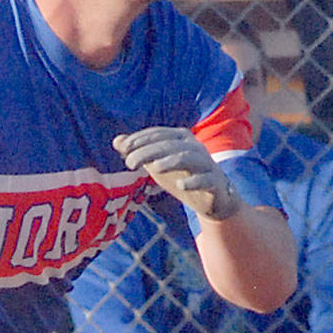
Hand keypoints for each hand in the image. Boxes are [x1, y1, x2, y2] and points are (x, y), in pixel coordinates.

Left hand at [114, 127, 238, 220]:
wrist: (213, 199)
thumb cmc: (181, 176)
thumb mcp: (157, 164)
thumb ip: (139, 152)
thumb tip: (117, 141)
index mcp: (180, 139)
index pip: (158, 134)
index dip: (141, 138)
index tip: (123, 147)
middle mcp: (195, 147)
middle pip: (169, 145)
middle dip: (148, 151)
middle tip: (129, 163)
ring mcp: (206, 164)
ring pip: (189, 158)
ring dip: (171, 161)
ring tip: (154, 168)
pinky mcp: (215, 182)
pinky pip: (205, 180)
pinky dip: (194, 181)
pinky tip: (181, 186)